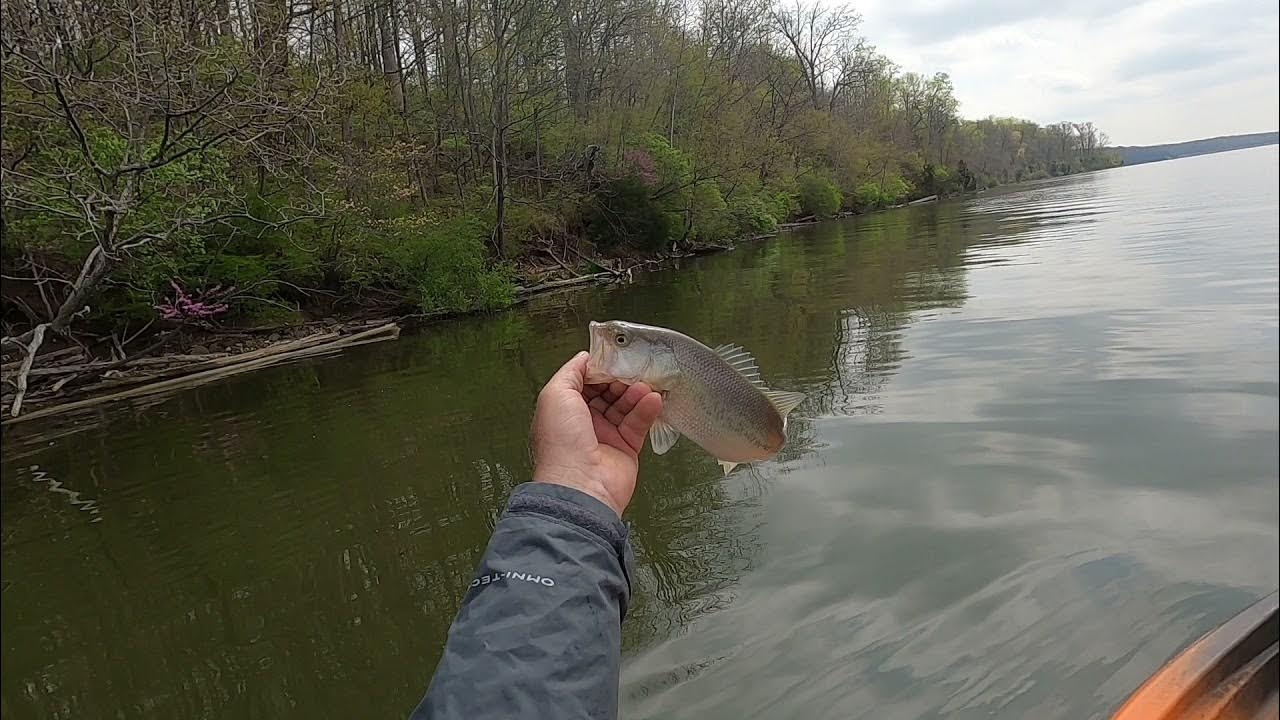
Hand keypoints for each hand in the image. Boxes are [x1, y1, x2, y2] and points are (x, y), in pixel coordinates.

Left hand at [531, 351, 663, 516]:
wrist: (580, 485)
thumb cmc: (561, 443)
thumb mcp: (555, 395)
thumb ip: (571, 372)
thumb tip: (585, 358)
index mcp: (564, 410)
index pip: (585, 381)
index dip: (600, 368)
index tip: (614, 357)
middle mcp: (584, 422)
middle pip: (607, 391)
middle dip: (621, 378)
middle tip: (634, 369)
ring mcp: (606, 435)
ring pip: (625, 405)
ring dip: (636, 392)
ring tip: (646, 385)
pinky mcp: (626, 448)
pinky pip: (639, 423)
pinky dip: (648, 409)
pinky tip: (654, 399)